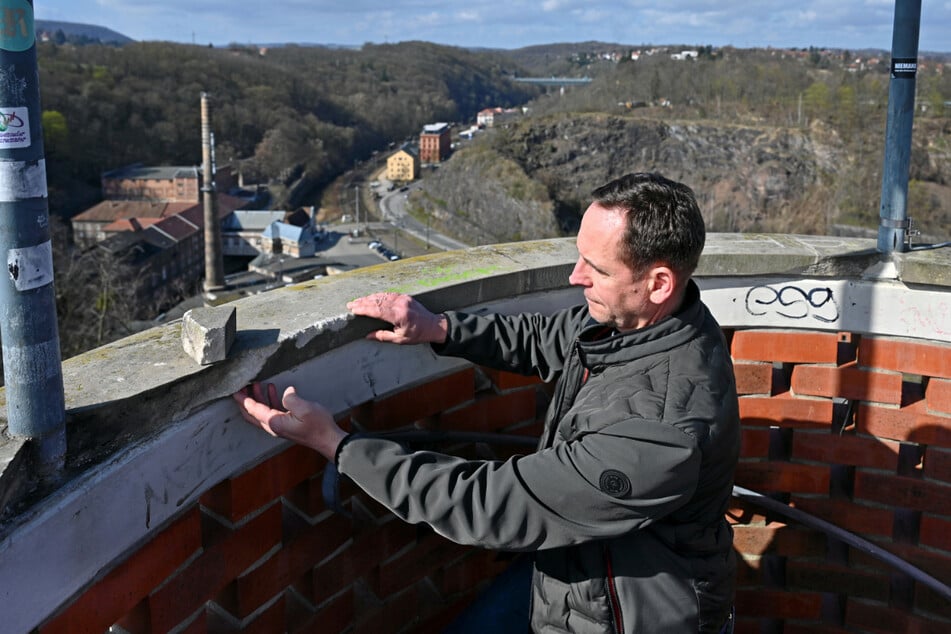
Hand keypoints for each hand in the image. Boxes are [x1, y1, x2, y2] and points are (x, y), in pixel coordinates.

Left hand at [232, 383, 346, 459]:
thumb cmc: (318, 426)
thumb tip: (286, 392)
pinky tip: (271, 390)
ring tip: (256, 384)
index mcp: (274, 422)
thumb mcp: (305, 409)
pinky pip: (271, 411)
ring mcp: (279, 426)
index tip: (235, 389)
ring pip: (261, 412)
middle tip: (242, 386)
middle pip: (252, 413)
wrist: (328, 439)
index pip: (253, 409)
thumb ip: (291, 399)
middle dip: (245, 399)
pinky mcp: (285, 424)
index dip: (243, 399)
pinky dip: (268, 400)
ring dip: (257, 398)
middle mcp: (273, 426)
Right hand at [347, 292, 447, 344]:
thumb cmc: (418, 334)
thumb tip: (368, 336)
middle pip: (377, 301)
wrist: (433, 325)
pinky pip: (388, 294)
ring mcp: (403, 298)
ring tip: (357, 301)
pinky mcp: (405, 296)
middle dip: (362, 302)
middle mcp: (400, 304)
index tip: (353, 309)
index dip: (364, 309)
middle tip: (350, 305)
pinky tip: (370, 298)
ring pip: (381, 296)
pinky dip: (377, 296)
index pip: (377, 310)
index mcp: (399, 315)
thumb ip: (383, 336)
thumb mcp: (400, 339)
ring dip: (368, 298)